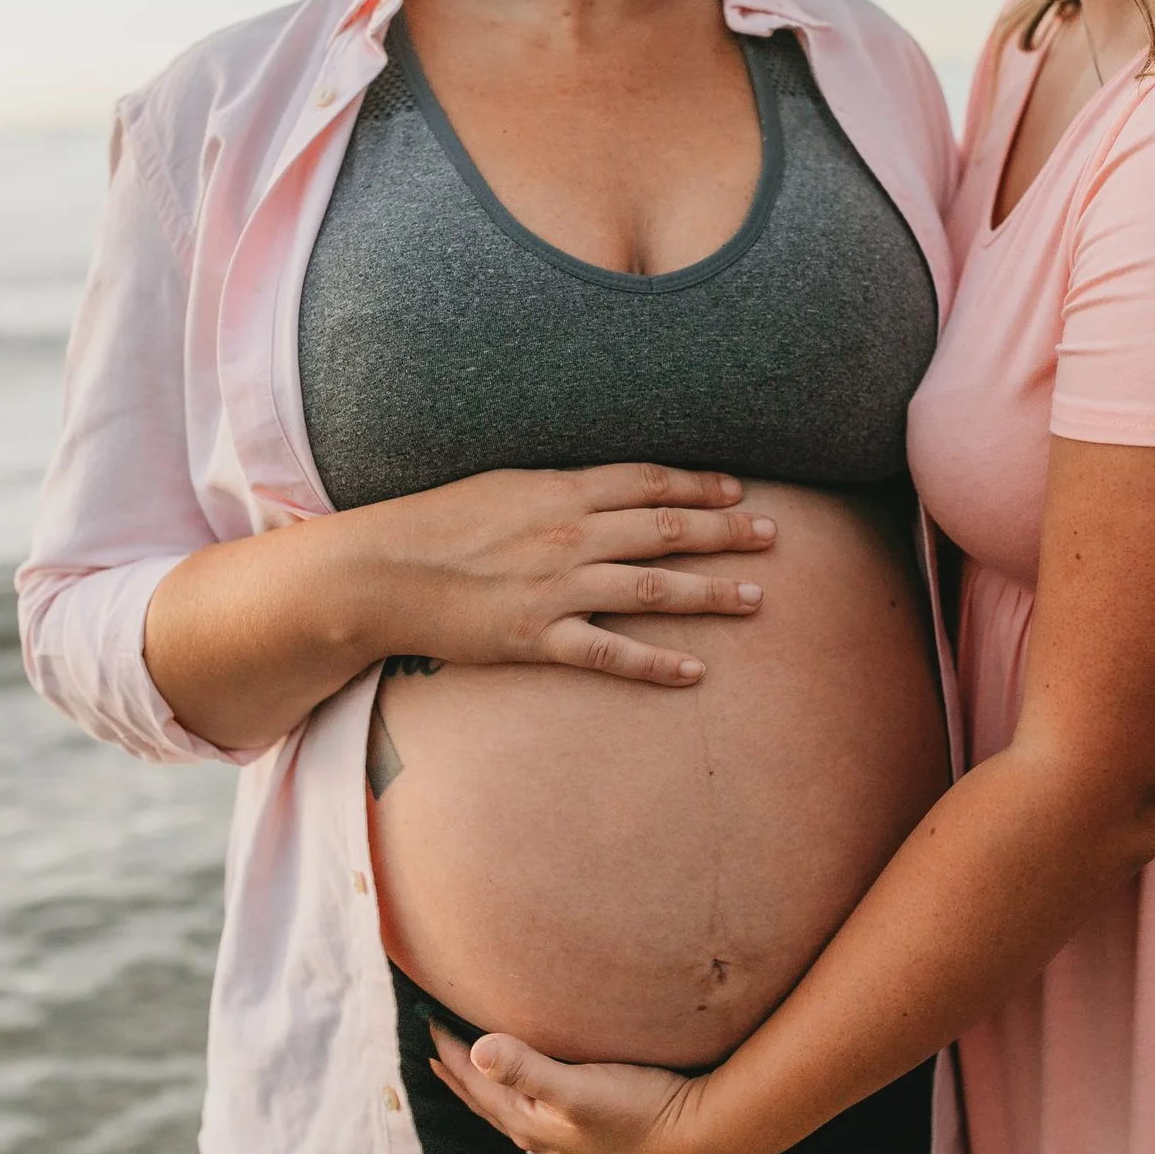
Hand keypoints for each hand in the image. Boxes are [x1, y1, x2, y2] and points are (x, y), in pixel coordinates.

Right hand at [350, 463, 775, 686]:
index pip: (648, 481)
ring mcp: (556, 588)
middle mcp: (569, 535)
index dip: (700, 484)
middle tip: (773, 535)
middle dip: (727, 531)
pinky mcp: (537, 637)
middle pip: (666, 529)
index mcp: (560, 490)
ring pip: (653, 589)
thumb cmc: (436, 522)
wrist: (381, 571)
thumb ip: (557, 487)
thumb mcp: (501, 484)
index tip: (739, 489)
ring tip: (756, 597)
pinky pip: (610, 653)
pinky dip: (657, 664)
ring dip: (712, 593)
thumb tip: (602, 488)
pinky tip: (696, 672)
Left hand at [426, 1025, 737, 1153]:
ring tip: (477, 1077)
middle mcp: (543, 1140)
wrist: (697, 1138)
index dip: (452, 1051)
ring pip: (513, 1115)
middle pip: (487, 1104)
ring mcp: (569, 1147)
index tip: (430, 1020)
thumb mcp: (579, 1086)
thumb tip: (476, 1050)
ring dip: (490, 1093)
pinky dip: (523, 1103)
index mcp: (531, 1122)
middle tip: (437, 1052)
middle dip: (461, 1076)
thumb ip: (527, 1068)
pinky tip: (538, 1104)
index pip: (477, 1084)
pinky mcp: (593, 1144)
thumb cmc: (640, 1108)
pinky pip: (540, 1121)